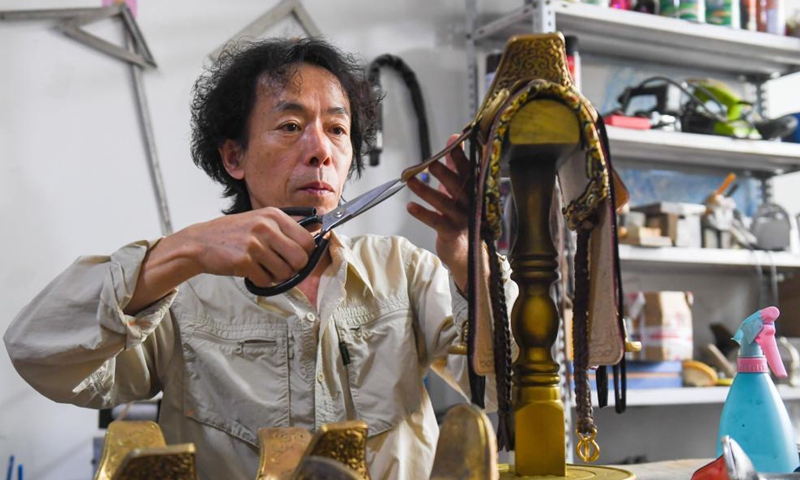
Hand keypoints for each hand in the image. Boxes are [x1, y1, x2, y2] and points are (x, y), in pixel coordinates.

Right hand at [182, 208, 316, 286]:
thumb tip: (319, 233)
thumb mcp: (260, 220)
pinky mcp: (244, 261)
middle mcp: (266, 227)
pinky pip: (267, 281)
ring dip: (276, 276)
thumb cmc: (233, 234)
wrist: (200, 242)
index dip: (307, 254)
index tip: (298, 258)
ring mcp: (255, 244)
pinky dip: (261, 281)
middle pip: (301, 259)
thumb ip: (286, 228)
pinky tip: (250, 271)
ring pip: (285, 273)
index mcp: (274, 215)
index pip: (308, 240)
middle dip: (294, 269)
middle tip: (281, 267)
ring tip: (262, 267)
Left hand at [407, 134, 470, 290]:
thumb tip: (454, 138)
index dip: (461, 157)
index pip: (470, 171)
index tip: (454, 142)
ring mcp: (463, 219)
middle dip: (445, 173)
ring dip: (427, 192)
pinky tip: (410, 206)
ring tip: (410, 181)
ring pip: (445, 203)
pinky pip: (436, 222)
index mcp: (475, 190)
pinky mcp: (451, 233)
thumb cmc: (462, 214)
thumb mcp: (460, 188)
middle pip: (459, 186)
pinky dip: (423, 214)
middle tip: (431, 162)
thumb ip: (456, 164)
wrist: (468, 252)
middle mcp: (472, 204)